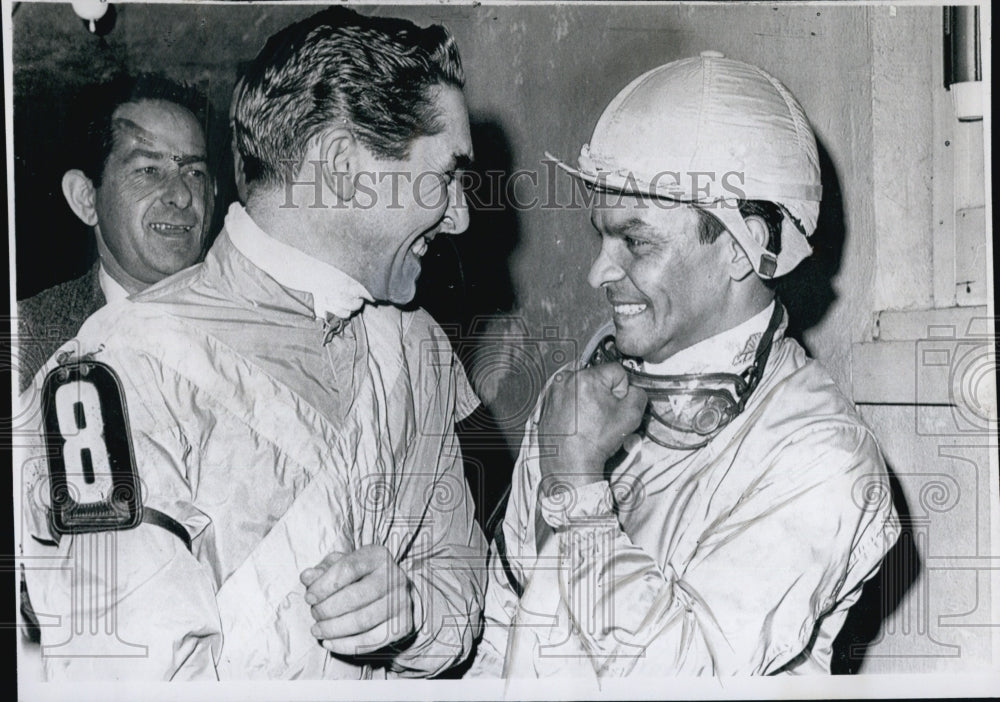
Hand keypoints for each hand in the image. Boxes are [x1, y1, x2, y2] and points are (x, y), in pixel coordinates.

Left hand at [300, 545, 415, 656]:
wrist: (392, 593)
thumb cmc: (360, 577)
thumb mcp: (341, 566)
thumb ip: (322, 570)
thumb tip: (307, 577)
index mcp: (377, 556)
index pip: (348, 568)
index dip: (324, 585)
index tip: (309, 597)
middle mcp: (394, 576)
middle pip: (355, 596)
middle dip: (327, 609)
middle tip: (314, 614)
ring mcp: (401, 601)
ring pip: (362, 621)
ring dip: (333, 629)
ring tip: (317, 630)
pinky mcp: (402, 625)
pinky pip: (371, 641)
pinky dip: (345, 645)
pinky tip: (329, 642)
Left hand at [537, 362, 646, 491]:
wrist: (570, 465)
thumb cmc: (596, 442)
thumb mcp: (631, 416)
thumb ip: (638, 395)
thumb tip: (632, 390)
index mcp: (586, 377)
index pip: (616, 371)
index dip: (622, 391)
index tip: (614, 409)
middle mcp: (566, 379)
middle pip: (598, 378)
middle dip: (604, 395)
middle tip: (602, 418)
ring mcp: (553, 391)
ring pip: (583, 388)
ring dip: (589, 400)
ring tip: (588, 422)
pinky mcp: (546, 403)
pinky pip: (568, 398)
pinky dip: (574, 408)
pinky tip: (577, 424)